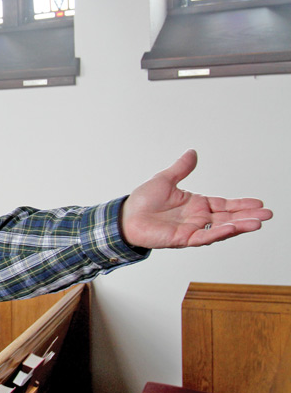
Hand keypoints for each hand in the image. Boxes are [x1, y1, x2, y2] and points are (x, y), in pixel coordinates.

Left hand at [120, 150, 272, 248]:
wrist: (125, 217)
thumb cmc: (141, 202)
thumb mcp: (164, 180)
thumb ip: (181, 169)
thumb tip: (192, 153)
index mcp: (195, 205)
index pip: (224, 205)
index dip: (240, 205)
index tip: (258, 203)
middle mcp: (197, 219)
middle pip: (228, 218)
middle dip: (248, 216)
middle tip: (267, 214)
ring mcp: (191, 230)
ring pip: (220, 229)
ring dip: (239, 226)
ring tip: (257, 222)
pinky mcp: (182, 239)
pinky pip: (204, 237)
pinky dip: (218, 233)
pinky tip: (232, 228)